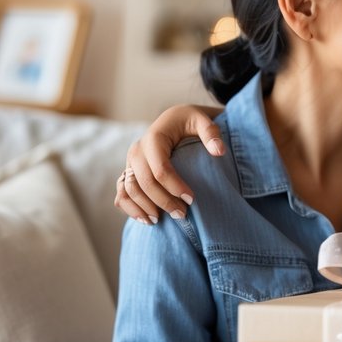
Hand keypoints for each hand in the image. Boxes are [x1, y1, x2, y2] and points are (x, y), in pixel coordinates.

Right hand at [116, 104, 224, 223]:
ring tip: (161, 221)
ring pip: (129, 189)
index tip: (192, 199)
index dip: (175, 187)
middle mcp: (137, 150)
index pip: (160, 169)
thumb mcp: (203, 121)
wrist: (174, 120)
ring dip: (143, 208)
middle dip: (163, 201)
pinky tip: (145, 219)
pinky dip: (129, 207)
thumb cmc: (190, 121)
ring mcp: (130, 162)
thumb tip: (219, 151)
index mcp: (154, 138)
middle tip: (182, 215)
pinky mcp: (128, 171)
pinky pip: (122, 192)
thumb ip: (211, 133)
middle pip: (144, 182)